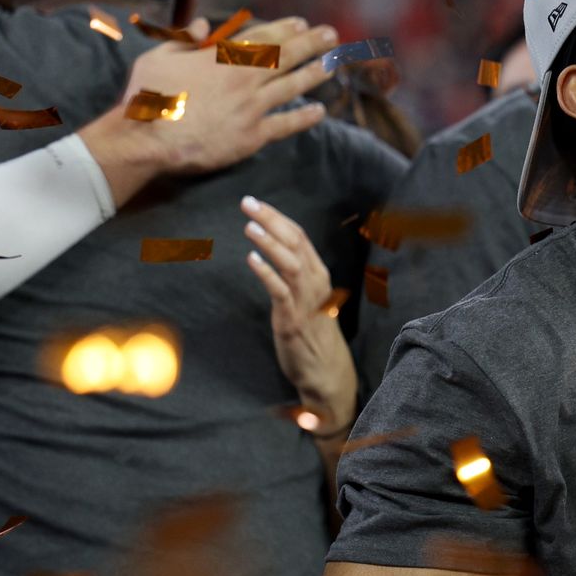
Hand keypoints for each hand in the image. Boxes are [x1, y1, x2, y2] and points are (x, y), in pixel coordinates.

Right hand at [79, 17, 339, 205]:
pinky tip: (319, 111)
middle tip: (332, 35)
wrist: (147, 140)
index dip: (285, 29)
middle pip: (285, 57)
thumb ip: (182, 39)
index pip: (261, 37)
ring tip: (334, 64)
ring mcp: (250, 108)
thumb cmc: (146, 96)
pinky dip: (304, 118)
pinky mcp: (252, 136)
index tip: (302, 23)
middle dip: (311, 43)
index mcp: (220, 57)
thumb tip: (201, 26)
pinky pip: (285, 125)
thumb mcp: (158, 56)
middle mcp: (242, 79)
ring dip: (315, 73)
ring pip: (292, 86)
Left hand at [241, 195, 355, 430]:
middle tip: (247, 202)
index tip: (256, 202)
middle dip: (271, 221)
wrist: (327, 373)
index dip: (278, 218)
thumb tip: (276, 252)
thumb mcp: (309, 299)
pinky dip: (267, 273)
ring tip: (250, 226)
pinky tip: (251, 259)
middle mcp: (316, 284)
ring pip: (291, 264)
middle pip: (295, 243)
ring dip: (270, 243)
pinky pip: (280, 292)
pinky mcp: (293, 321)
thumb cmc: (315, 334)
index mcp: (319, 275)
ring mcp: (305, 303)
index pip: (300, 237)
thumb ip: (295, 276)